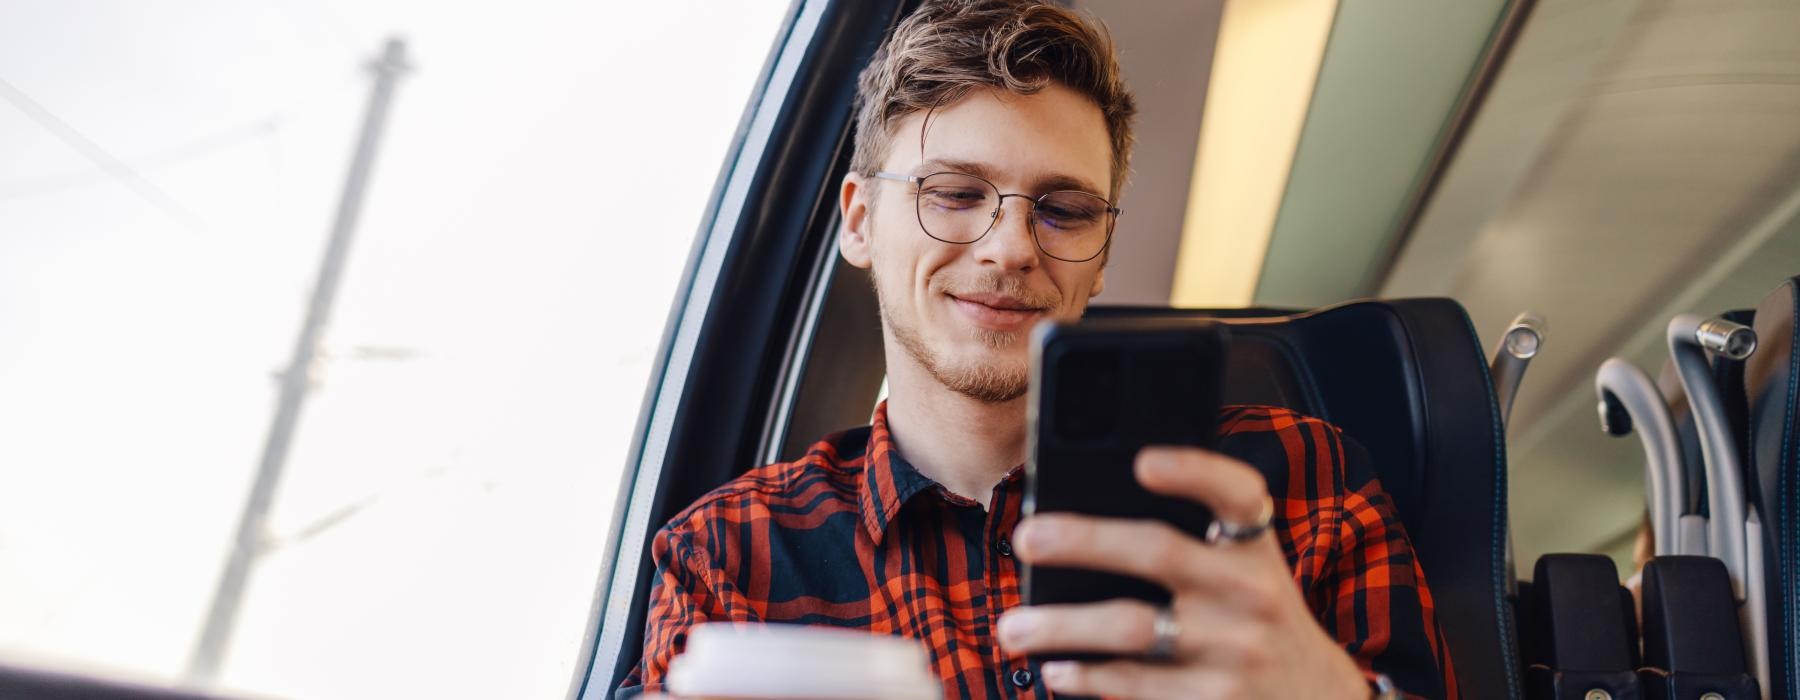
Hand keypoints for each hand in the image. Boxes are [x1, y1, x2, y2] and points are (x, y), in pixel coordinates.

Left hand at [998, 446, 1368, 698]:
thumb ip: (1194, 538)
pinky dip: (1086, 677)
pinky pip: (1135, 684)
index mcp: (1256, 545)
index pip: (1236, 492)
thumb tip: (1083, 519)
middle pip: (1159, 551)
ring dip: (1060, 626)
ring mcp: (1234, 650)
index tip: (1143, 460)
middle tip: (1027, 537)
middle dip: (1084, 541)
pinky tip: (1056, 670)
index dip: (1193, 470)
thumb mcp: (1247, 569)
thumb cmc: (1256, 616)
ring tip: (1011, 627)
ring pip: (1131, 628)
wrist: (1316, 698)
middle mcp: (1251, 592)